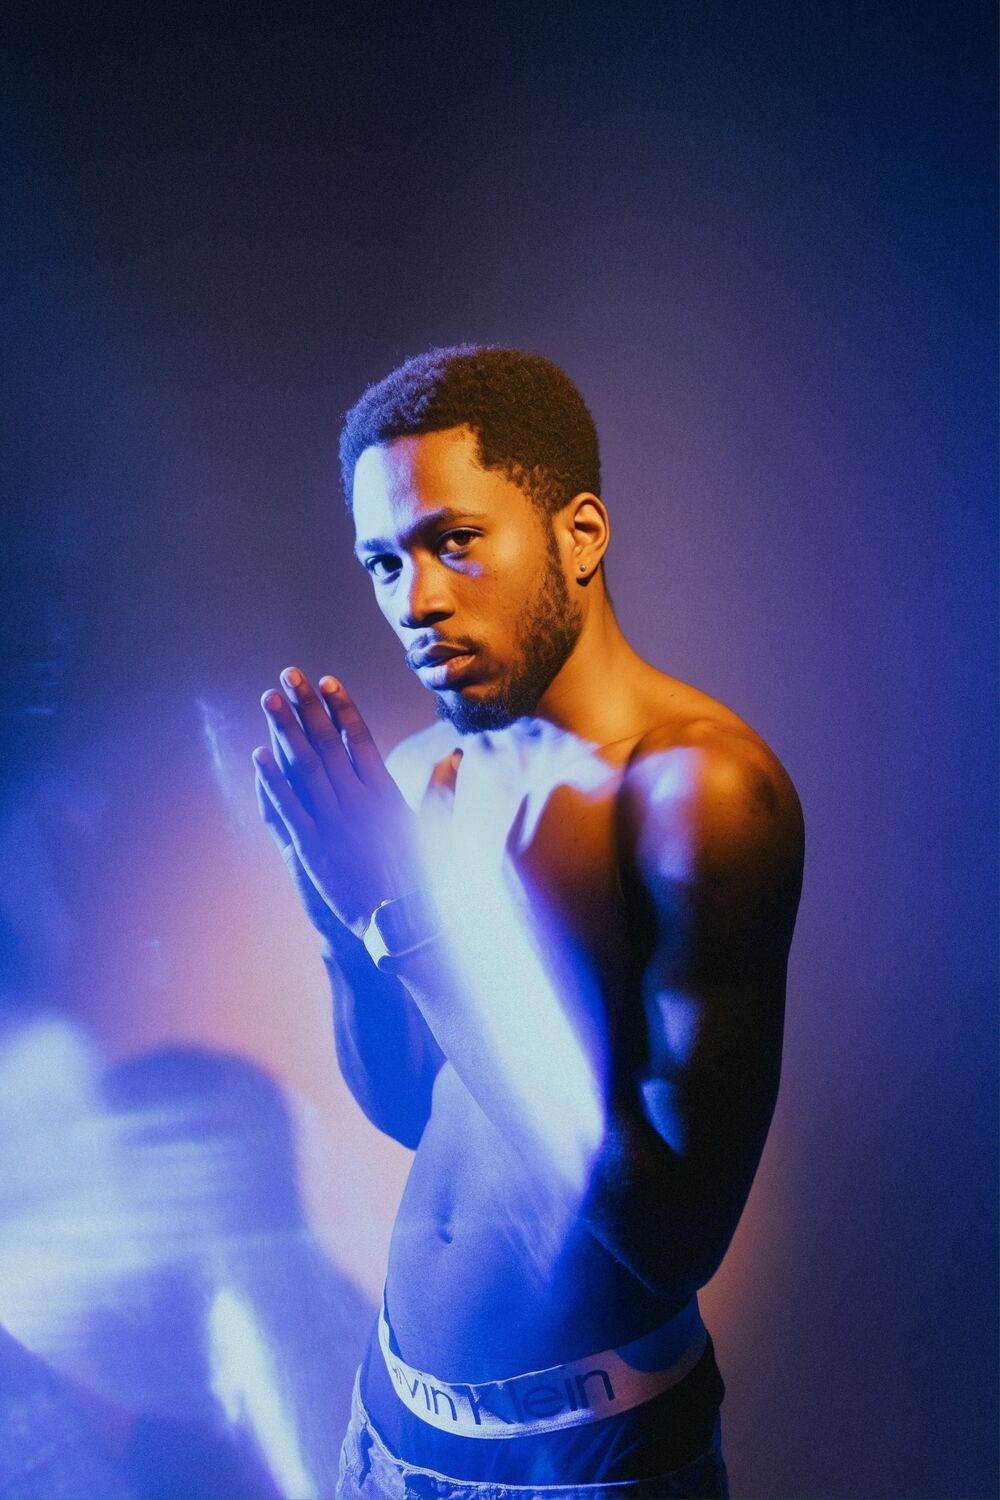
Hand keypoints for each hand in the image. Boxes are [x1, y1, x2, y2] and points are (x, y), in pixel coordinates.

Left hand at [253, 667, 461, 940]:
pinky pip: (288, 807)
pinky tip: (259, 754)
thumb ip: (442, 788)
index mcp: (387, 794)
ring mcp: (332, 823)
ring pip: (303, 768)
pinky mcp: (312, 848)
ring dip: (284, 731)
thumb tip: (456, 754)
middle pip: (327, 744)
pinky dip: (273, 780)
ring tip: (269, 700)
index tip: (327, 681)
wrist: (405, 924)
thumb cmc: (424, 878)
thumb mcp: (438, 828)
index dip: (342, 708)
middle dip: (306, 707)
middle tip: (289, 675)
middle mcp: (358, 802)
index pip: (361, 739)